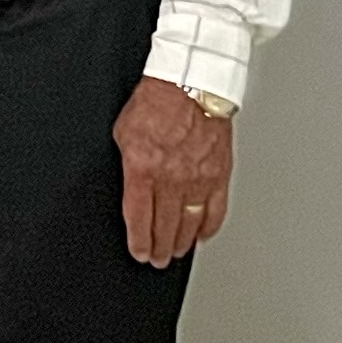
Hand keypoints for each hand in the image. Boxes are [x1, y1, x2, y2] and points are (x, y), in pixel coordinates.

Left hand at [112, 76, 232, 266]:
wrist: (190, 82)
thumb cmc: (154, 101)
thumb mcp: (122, 132)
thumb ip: (127, 164)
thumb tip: (129, 189)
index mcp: (142, 167)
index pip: (139, 217)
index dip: (138, 240)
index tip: (139, 252)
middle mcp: (171, 178)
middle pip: (164, 226)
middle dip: (158, 248)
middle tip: (156, 260)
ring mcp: (198, 179)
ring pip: (189, 224)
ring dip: (180, 243)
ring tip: (174, 252)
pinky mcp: (219, 175)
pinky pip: (215, 212)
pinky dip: (207, 228)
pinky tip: (200, 235)